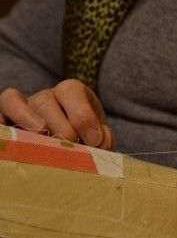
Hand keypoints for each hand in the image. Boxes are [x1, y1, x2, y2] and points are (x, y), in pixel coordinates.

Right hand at [0, 79, 114, 149]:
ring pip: (17, 104)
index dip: (83, 115)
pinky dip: (2, 124)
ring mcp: (25, 108)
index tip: (95, 140)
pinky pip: (0, 113)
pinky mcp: (9, 120)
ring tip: (43, 137)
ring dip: (29, 122)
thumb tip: (99, 143)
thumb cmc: (89, 140)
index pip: (70, 91)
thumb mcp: (101, 138)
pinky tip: (13, 140)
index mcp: (72, 94)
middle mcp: (47, 97)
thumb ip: (105, 140)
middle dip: (61, 127)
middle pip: (45, 101)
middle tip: (72, 147)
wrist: (76, 146)